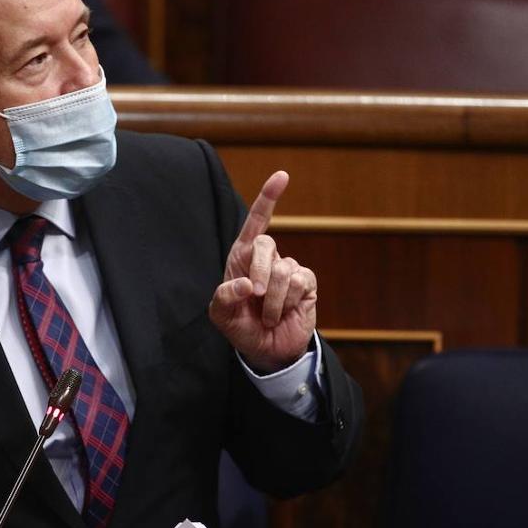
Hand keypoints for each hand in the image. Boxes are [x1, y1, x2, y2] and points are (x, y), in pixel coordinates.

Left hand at [209, 171, 317, 372]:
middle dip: (259, 271)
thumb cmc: (241, 326)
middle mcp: (268, 259)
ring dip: (272, 300)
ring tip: (268, 316)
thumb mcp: (221, 315)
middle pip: (267, 244)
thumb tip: (247, 284)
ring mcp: (290, 270)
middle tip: (254, 297)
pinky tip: (284, 313)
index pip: (256, 222)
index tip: (282, 176)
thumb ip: (224, 297)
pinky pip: (299, 283)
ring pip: (284, 271)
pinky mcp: (307, 284)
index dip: (268, 198)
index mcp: (243, 257)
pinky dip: (286, 302)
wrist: (266, 351)